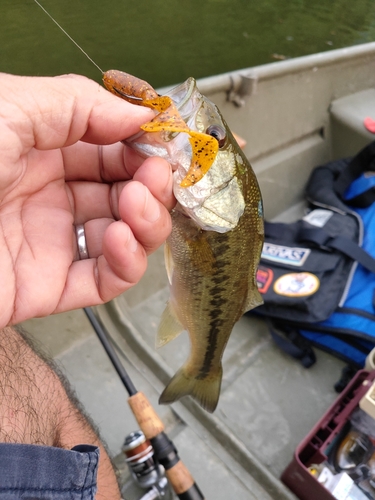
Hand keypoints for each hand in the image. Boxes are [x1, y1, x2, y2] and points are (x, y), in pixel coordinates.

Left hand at [0, 73, 174, 327]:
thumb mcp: (6, 107)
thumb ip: (77, 103)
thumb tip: (138, 115)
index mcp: (37, 147)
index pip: (109, 147)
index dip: (142, 145)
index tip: (166, 144)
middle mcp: (48, 193)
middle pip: (124, 191)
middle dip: (151, 184)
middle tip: (154, 178)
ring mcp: (51, 241)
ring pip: (124, 236)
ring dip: (146, 222)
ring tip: (135, 207)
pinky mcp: (48, 287)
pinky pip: (104, 280)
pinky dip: (125, 264)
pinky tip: (120, 241)